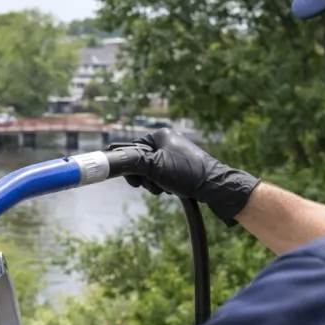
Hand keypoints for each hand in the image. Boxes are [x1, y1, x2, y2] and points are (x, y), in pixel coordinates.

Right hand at [116, 129, 260, 225]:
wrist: (214, 186)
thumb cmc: (185, 173)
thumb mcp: (154, 167)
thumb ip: (131, 162)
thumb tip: (109, 159)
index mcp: (161, 135)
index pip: (133, 148)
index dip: (130, 165)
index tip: (133, 179)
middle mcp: (168, 141)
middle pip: (141, 160)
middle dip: (144, 176)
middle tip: (153, 183)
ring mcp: (175, 154)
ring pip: (152, 170)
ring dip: (153, 183)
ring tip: (165, 188)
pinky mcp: (182, 167)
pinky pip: (163, 175)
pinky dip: (163, 184)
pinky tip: (171, 189)